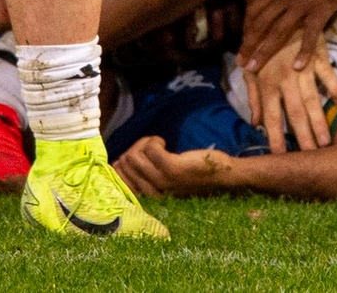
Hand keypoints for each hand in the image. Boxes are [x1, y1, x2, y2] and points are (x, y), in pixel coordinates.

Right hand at [114, 136, 236, 197]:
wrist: (219, 173)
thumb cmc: (191, 173)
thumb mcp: (163, 177)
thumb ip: (143, 172)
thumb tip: (118, 161)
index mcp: (147, 195)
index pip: (117, 177)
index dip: (123, 159)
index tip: (140, 154)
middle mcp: (151, 191)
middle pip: (124, 162)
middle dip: (135, 148)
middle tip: (153, 147)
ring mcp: (160, 181)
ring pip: (133, 155)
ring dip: (144, 143)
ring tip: (158, 145)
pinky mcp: (171, 169)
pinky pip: (149, 149)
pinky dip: (154, 140)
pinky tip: (164, 143)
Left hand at [240, 0, 336, 71]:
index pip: (254, 11)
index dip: (246, 30)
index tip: (241, 45)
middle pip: (261, 24)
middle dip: (249, 45)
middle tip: (241, 65)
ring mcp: (302, 4)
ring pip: (278, 31)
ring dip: (264, 51)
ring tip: (255, 69)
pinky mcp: (321, 9)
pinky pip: (309, 34)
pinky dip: (303, 51)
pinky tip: (297, 66)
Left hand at [242, 37, 336, 153]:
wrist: (276, 10)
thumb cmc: (262, 42)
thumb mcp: (251, 69)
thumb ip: (253, 96)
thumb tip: (255, 122)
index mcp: (267, 83)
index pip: (272, 116)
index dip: (275, 136)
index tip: (280, 157)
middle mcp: (284, 78)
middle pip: (294, 111)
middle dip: (303, 135)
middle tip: (311, 156)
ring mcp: (302, 66)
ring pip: (312, 97)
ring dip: (319, 119)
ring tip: (326, 140)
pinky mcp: (317, 53)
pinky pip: (327, 72)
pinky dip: (334, 86)